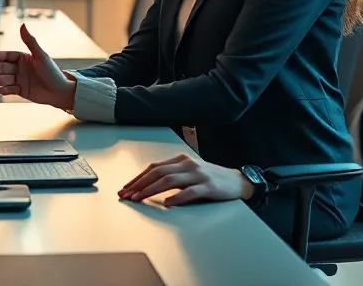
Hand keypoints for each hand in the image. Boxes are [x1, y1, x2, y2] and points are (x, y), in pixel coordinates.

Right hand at [0, 25, 75, 108]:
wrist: (59, 91)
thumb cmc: (52, 72)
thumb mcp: (40, 56)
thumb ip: (30, 41)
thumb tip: (22, 25)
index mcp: (24, 58)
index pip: (7, 56)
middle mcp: (20, 68)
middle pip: (3, 67)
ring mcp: (20, 79)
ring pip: (4, 78)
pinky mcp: (20, 91)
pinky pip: (9, 90)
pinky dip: (4, 90)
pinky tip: (1, 90)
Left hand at [118, 154, 253, 206]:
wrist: (237, 181)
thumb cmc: (211, 179)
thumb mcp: (190, 173)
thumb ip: (172, 176)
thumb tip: (147, 185)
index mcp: (181, 160)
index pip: (154, 167)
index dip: (138, 178)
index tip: (125, 188)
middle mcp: (188, 164)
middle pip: (158, 172)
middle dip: (139, 184)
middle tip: (126, 195)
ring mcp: (198, 175)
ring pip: (170, 180)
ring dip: (151, 190)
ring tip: (139, 198)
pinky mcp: (208, 186)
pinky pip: (190, 192)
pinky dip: (176, 197)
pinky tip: (167, 203)